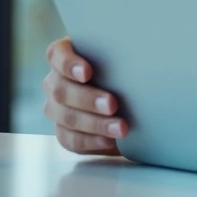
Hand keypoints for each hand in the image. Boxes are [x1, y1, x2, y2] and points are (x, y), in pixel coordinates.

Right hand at [43, 37, 128, 154]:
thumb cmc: (120, 69)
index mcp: (63, 56)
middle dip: (88, 99)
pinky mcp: (63, 131)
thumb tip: (141, 55)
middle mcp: (54, 81)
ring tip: (121, 128)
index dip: (68, 64)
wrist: (124, 97)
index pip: (57, 55)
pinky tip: (109, 141)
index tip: (88, 72)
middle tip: (113, 104)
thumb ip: (120, 56)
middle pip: (61, 90)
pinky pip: (71, 140)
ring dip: (96, 124)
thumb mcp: (120, 59)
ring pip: (67, 118)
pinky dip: (92, 141)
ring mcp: (55, 108)